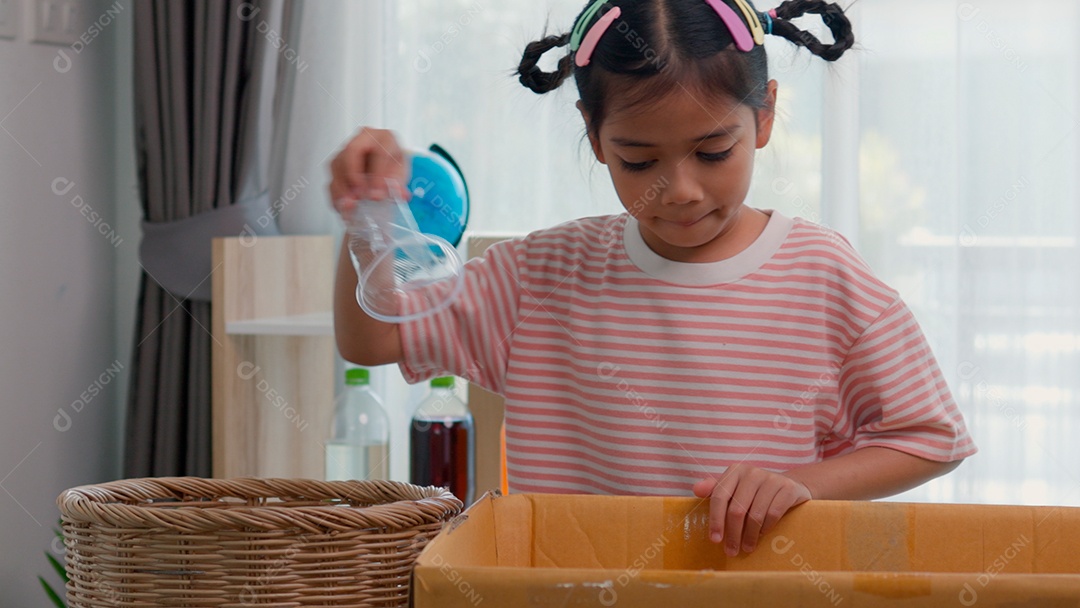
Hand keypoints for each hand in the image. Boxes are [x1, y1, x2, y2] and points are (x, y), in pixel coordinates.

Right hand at [327, 127, 410, 219]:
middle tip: (359, 196)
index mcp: (384, 138)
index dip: (378, 175)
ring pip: (337, 165)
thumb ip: (398, 184)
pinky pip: (332, 179)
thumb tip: (399, 195)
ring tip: (350, 205)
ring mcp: (346, 150)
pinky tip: (343, 207)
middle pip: (351, 152)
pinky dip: (336, 195)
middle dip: (353, 176)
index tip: (377, 195)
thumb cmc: (392, 166)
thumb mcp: (401, 174)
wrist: (384, 168)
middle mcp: (362, 139)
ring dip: (342, 188)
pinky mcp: (336, 165)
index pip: (379, 152)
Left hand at [693, 464, 811, 556]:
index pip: (719, 496)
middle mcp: (752, 472)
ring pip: (755, 515)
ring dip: (749, 536)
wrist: (788, 486)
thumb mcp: (734, 488)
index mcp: (734, 471)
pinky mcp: (788, 488)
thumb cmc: (754, 492)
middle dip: (733, 534)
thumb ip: (714, 490)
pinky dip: (766, 528)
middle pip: (737, 509)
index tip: (715, 540)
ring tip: (747, 548)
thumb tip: (695, 490)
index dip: (715, 520)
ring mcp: (771, 479)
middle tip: (731, 551)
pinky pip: (773, 514)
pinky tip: (762, 535)